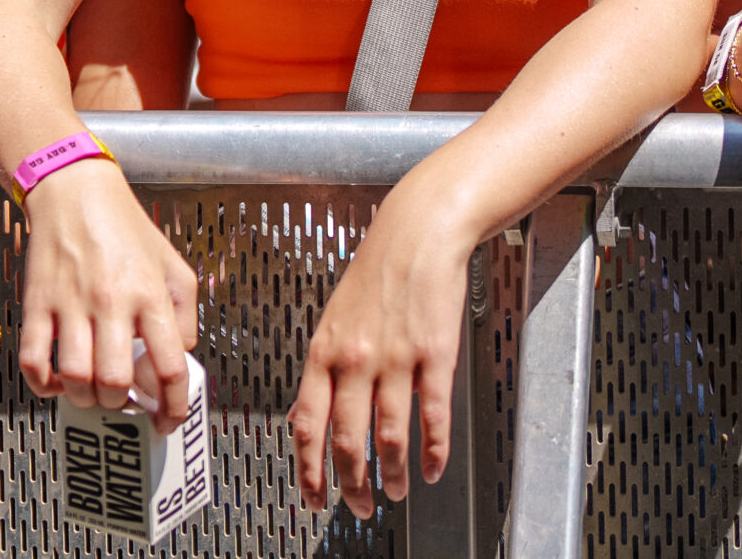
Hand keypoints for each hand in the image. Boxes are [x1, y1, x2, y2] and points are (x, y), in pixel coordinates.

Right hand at [18, 157, 199, 433]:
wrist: (75, 191)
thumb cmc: (125, 228)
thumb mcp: (174, 265)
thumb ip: (185, 315)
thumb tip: (180, 358)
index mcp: (150, 294)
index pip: (169, 367)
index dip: (172, 407)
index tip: (167, 420)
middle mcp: (112, 301)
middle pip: (117, 381)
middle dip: (121, 405)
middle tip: (122, 401)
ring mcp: (71, 303)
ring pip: (76, 378)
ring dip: (85, 398)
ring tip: (92, 392)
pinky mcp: (38, 303)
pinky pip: (33, 360)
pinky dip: (42, 384)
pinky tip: (56, 381)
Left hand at [289, 186, 470, 514]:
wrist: (417, 235)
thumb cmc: (375, 274)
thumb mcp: (333, 319)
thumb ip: (323, 369)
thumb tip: (310, 417)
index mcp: (323, 352)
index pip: (306, 423)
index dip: (308, 469)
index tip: (312, 497)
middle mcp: (355, 360)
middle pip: (347, 441)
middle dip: (351, 485)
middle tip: (359, 507)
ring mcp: (396, 359)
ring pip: (390, 437)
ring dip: (394, 475)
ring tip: (397, 492)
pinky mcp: (435, 356)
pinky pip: (432, 416)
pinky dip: (434, 451)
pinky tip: (433, 467)